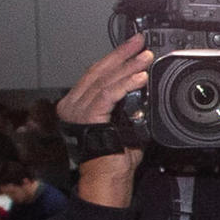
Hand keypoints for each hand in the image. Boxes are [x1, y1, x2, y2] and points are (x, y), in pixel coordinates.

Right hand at [57, 33, 150, 208]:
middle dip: (122, 54)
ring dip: (128, 66)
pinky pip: (109, 94)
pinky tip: (140, 76)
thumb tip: (143, 91)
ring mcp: (78, 109)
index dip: (116, 58)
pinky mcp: (88, 116)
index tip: (133, 47)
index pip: (98, 74)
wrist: (108, 178)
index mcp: (79, 104)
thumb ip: (129, 107)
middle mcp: (73, 104)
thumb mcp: (126, 125)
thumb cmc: (116, 157)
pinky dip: (126, 84)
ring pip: (105, 80)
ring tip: (145, 56)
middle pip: (99, 71)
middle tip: (140, 41)